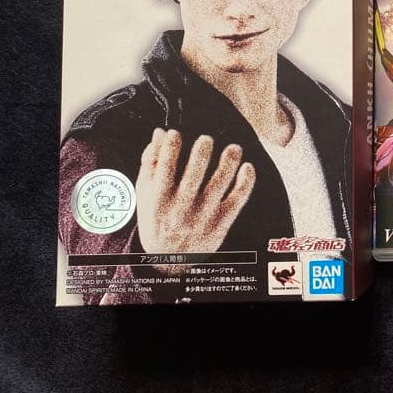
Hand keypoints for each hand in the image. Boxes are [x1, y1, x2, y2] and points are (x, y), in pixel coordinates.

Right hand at [136, 128, 254, 264]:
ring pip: (219, 187)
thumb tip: (160, 133)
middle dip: (200, 155)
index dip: (169, 149)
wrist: (169, 259)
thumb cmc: (156, 217)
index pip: (164, 170)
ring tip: (234, 148)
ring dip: (228, 164)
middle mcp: (180, 211)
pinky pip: (237, 201)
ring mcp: (202, 219)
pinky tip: (247, 167)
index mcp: (157, 202)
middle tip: (206, 138)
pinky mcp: (221, 225)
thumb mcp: (145, 194)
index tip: (174, 133)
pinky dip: (245, 184)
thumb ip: (151, 163)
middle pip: (193, 179)